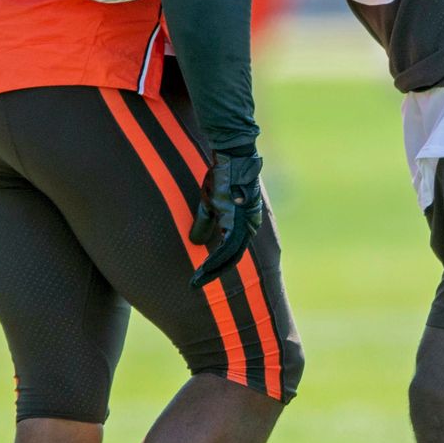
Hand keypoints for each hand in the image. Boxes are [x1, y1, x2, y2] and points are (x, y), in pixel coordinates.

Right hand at [188, 153, 263, 287]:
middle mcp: (248, 227)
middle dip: (214, 273)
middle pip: (232, 258)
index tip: (201, 276)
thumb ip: (206, 222)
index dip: (217, 265)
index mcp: (243, 225)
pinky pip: (228, 246)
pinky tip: (204, 269)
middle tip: (196, 285)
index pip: (231, 251)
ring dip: (213, 270)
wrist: (233, 157)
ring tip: (197, 281)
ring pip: (230, 256)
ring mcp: (245, 224)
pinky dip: (215, 259)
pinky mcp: (239, 220)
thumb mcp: (211, 203)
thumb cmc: (222, 177)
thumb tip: (195, 242)